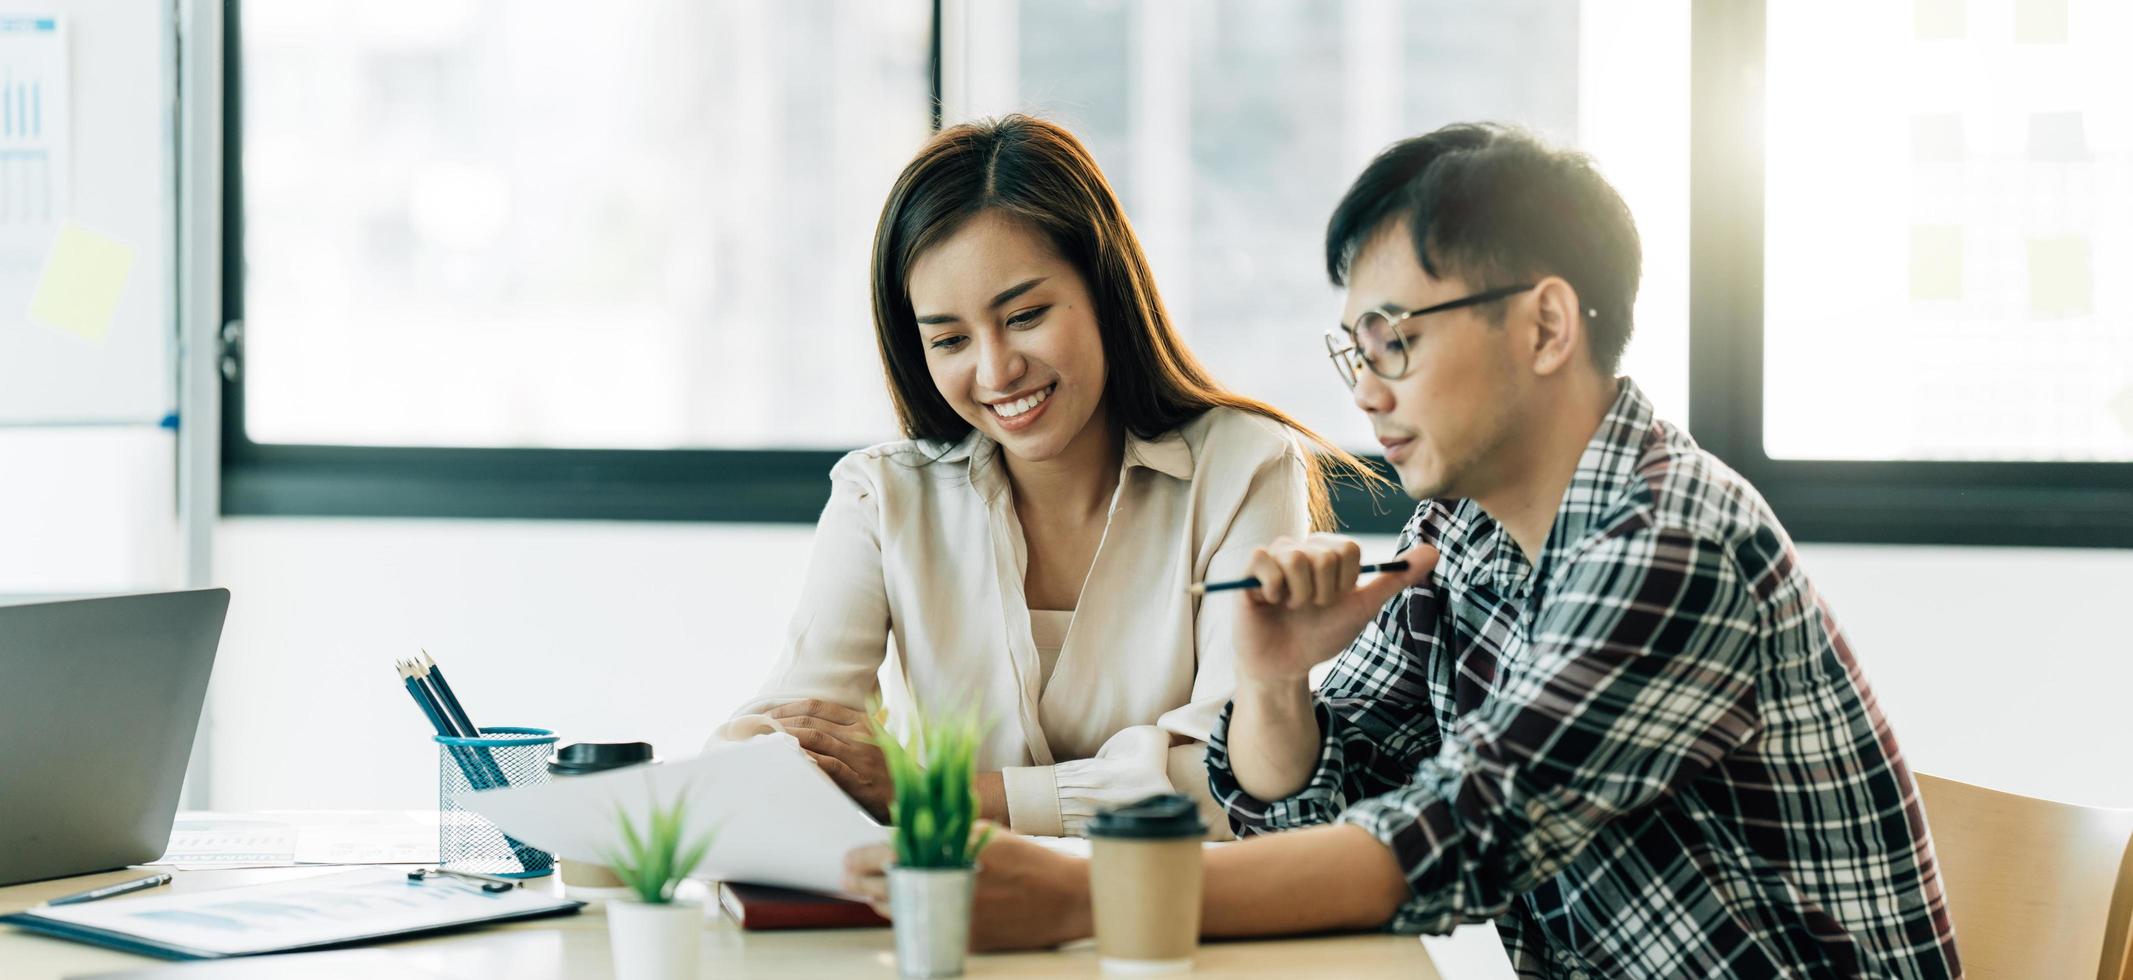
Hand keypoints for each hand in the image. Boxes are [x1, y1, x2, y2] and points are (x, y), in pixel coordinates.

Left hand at [766, 700, 893, 822]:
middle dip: (779, 722)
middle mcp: (860, 735)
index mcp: (862, 722)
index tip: (766, 713)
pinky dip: (806, 759)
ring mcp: (860, 757)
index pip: (817, 706)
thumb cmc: (887, 772)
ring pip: (816, 738)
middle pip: (811, 719)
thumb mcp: (871, 742)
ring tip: (762, 741)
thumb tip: (805, 728)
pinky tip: (787, 759)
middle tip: (754, 727)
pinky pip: (828, 764)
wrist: (913, 795)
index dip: (788, 707)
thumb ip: (845, 732)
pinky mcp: (859, 780)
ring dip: (786, 738)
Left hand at [843, 825, 1092, 949]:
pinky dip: (910, 915)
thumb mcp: (981, 832)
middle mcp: (948, 886)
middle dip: (860, 882)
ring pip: (900, 912)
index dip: (860, 858)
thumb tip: (898, 835)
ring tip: (869, 891)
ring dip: (880, 900)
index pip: (887, 855)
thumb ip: (941, 832)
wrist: (1064, 898)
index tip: (848, 858)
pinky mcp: (962, 937)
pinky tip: (904, 905)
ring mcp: (953, 915)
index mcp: (949, 852)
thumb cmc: (1027, 858)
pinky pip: (923, 927)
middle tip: (847, 877)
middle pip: (885, 888)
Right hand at [1232, 535, 1438, 684]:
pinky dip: (1273, 588)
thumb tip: (1435, 551)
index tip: (1335, 601)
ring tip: (1291, 607)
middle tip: (1310, 608)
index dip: (1346, 583)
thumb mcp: (1363, 607)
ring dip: (1299, 596)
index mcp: (1328, 552)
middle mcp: (1301, 548)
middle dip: (1323, 593)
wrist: (1287, 666)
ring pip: (1296, 559)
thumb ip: (1396, 579)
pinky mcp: (1248, 569)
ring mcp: (1274, 557)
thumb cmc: (1322, 635)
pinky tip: (1270, 601)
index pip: (1349, 550)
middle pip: (1325, 556)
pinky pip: (1265, 560)